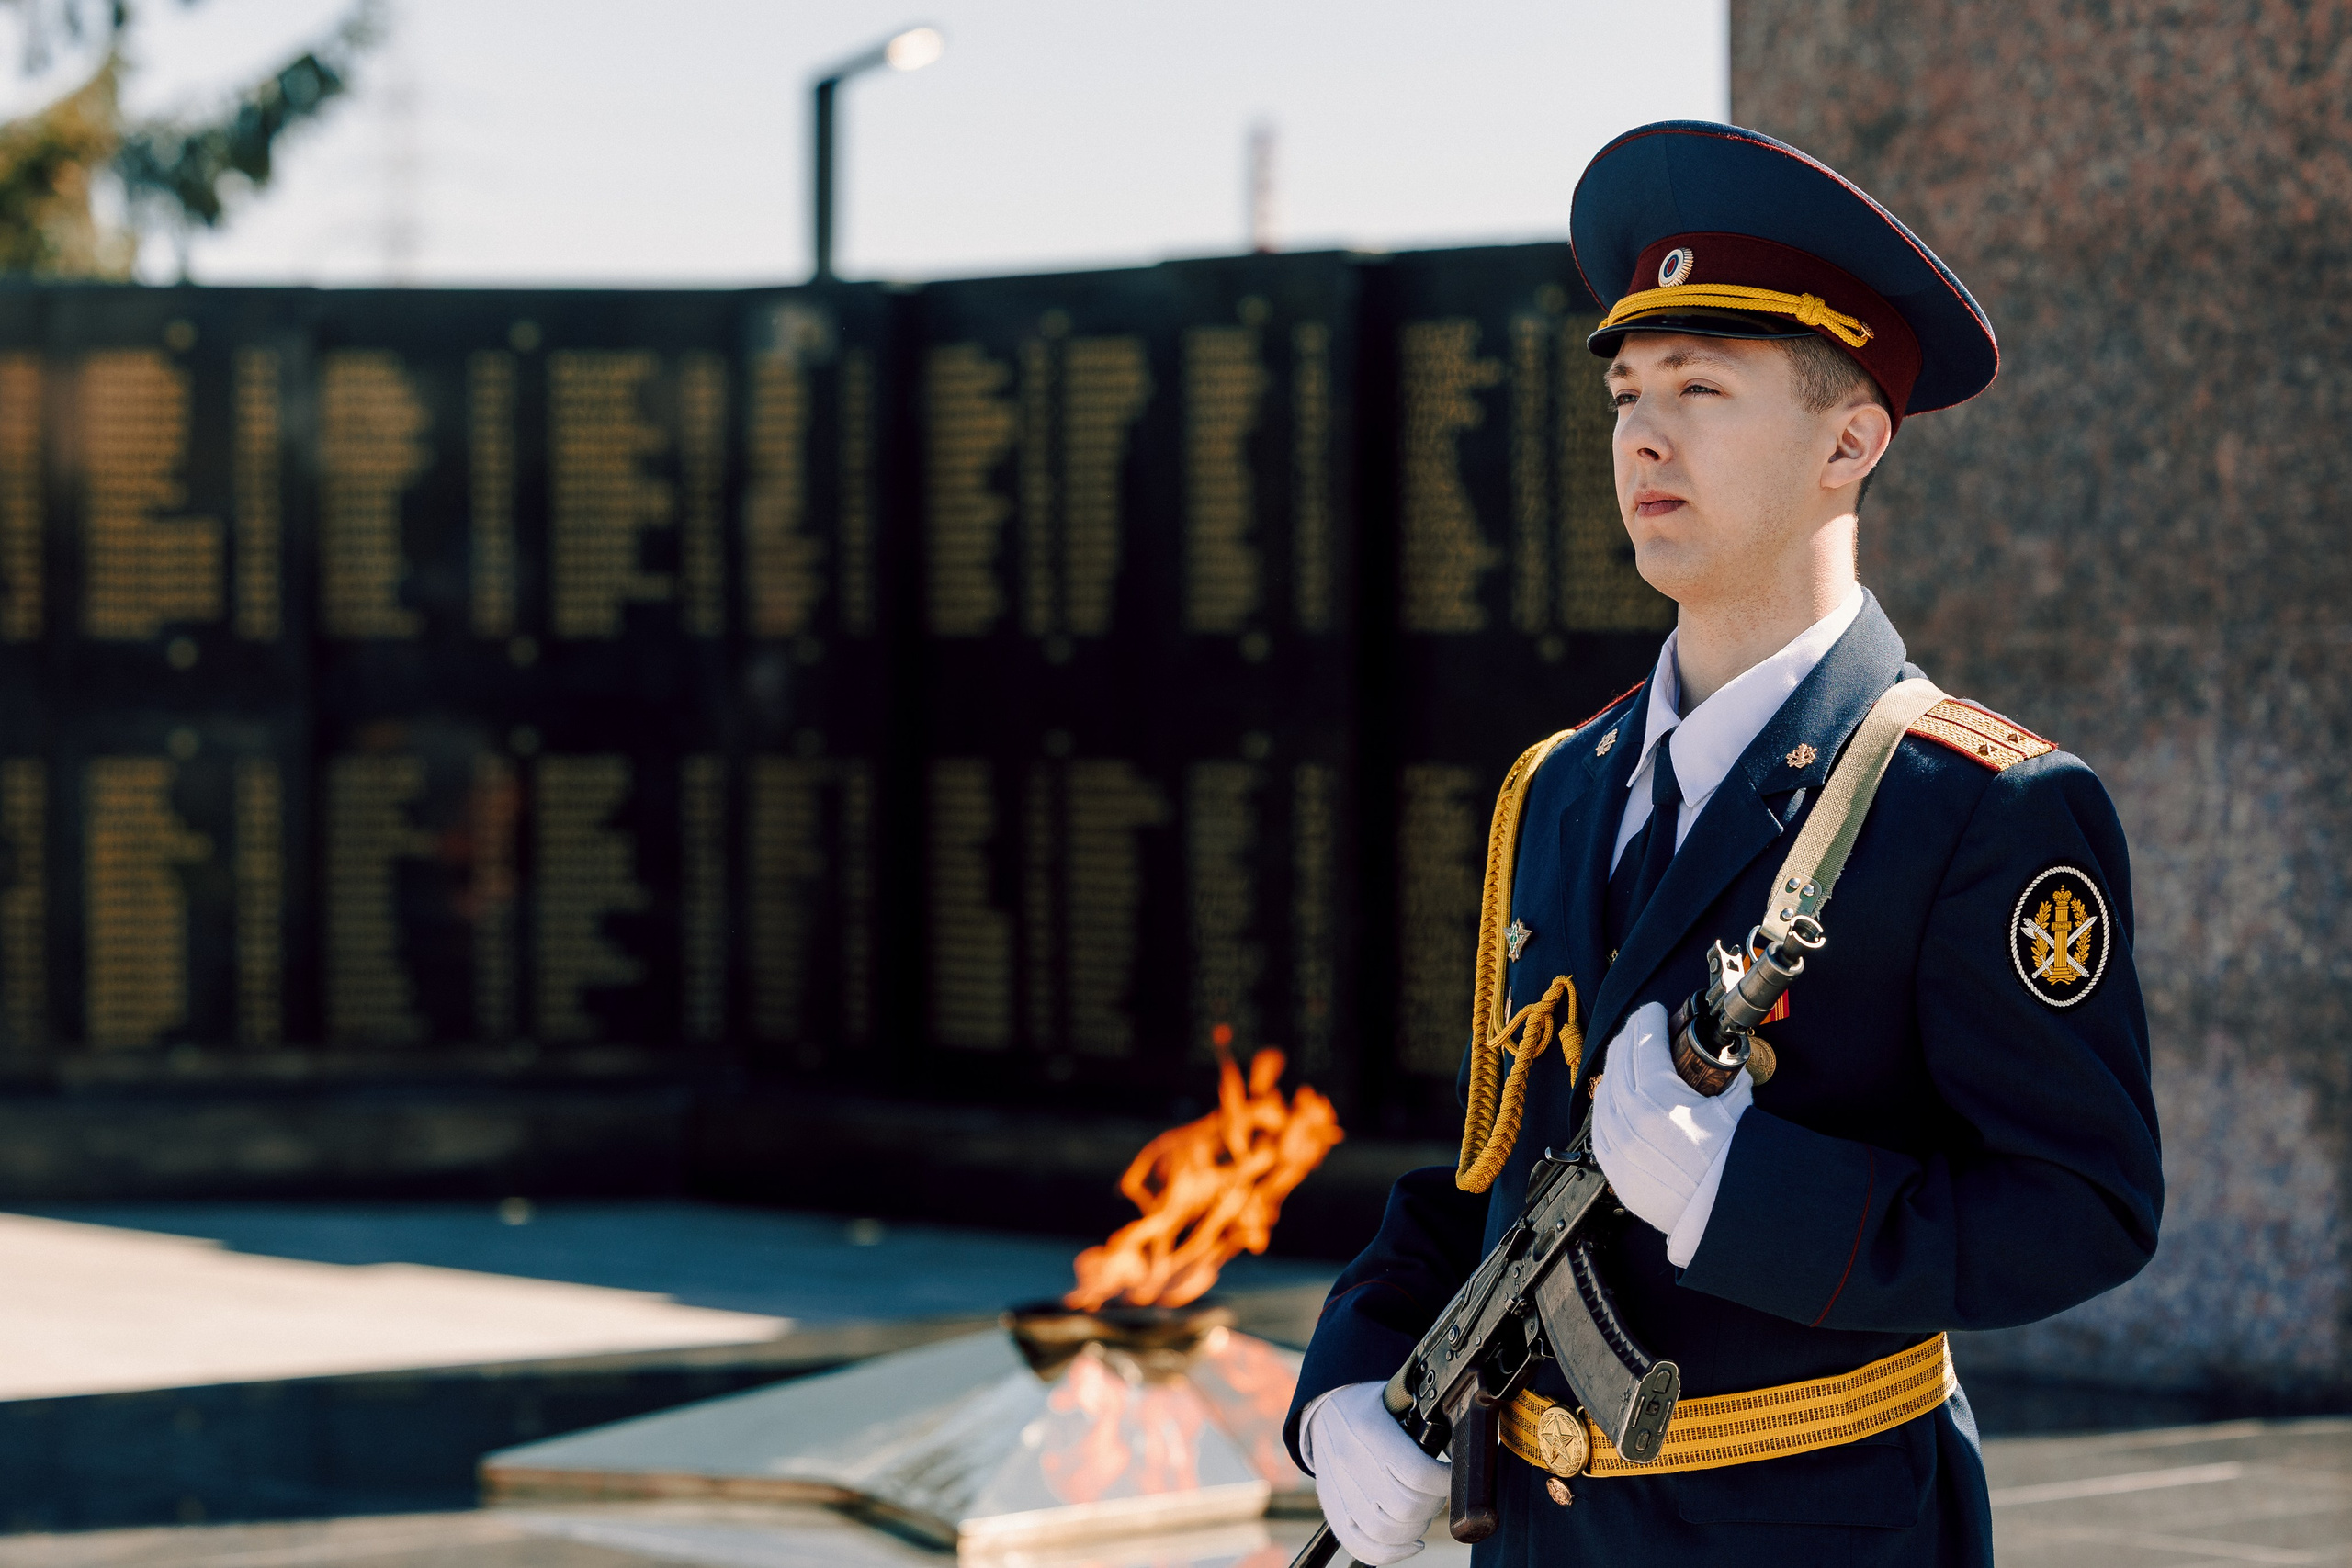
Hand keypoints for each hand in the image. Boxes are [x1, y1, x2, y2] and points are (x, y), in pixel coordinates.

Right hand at [1301, 1380, 1447, 1563]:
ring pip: (1386, 1533)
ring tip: (1422, 1512)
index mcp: (1369, 1429)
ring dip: (1415, 1529)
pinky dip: (1391, 1553)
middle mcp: (1349, 1461)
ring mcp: (1338, 1490)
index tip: (1453, 1477)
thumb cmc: (1372, 1405)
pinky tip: (1410, 1542)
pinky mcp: (1333, 1511)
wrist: (1325, 1410)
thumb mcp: (1401, 1397)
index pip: (1418, 1473)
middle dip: (1433, 1505)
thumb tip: (1462, 1446)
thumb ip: (1430, 1421)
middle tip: (1437, 1493)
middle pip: (1405, 1508)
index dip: (1445, 1482)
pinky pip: (1361, 1547)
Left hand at [1590, 1000, 1750, 1253]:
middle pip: (1620, 1058)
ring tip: (1629, 1058)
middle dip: (1631, 1037)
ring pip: (1604, 1088)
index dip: (1649, 1018)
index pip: (1644, 1040)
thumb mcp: (1735, 1111)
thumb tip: (1730, 1067)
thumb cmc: (1728, 1168)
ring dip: (1616, 1067)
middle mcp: (1629, 1114)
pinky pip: (1599, 1122)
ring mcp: (1616, 1140)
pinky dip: (1606, 1102)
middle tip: (1643, 1029)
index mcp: (1658, 1094)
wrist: (1717, 1217)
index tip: (1654, 1011)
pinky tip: (1615, 1096)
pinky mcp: (1612, 1164)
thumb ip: (1730, 1081)